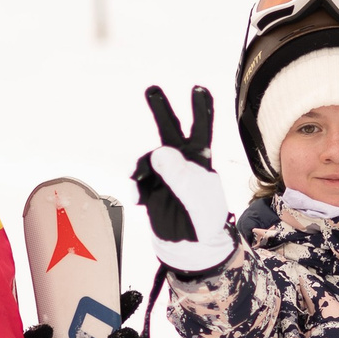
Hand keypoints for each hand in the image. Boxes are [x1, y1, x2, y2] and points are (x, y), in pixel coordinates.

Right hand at [130, 85, 235, 273]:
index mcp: (200, 161)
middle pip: (170, 130)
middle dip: (161, 109)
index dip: (201, 109)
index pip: (202, 130)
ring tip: (141, 184)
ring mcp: (165, 175)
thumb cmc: (203, 222)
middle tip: (152, 89)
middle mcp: (182, 163)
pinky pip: (138, 180)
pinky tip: (139, 199)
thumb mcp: (197, 198)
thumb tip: (160, 151)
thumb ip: (180, 175)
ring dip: (142, 168)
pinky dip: (135, 186)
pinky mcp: (151, 189)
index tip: (199, 88)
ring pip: (148, 159)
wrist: (189, 249)